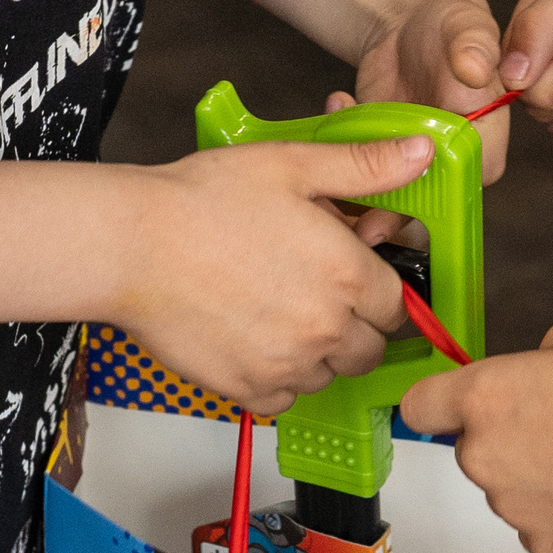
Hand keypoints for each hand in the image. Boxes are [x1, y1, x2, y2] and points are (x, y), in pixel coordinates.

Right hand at [119, 135, 435, 412]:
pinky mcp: (246, 389)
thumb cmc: (203, 200)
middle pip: (370, 349)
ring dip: (317, 354)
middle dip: (355, 326)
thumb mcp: (292, 165)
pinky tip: (253, 338)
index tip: (358, 281)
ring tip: (279, 310)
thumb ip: (366, 166)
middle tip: (316, 294)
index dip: (379, 291)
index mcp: (346, 274)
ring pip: (328, 376)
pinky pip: (284, 399)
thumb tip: (421, 154)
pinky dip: (277, 378)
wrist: (132, 244)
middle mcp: (324, 328)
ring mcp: (286, 365)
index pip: (398, 306)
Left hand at [322, 0, 509, 180]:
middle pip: (418, 201)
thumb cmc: (452, 27)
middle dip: (383, 190)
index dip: (431, 182)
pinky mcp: (381, 155)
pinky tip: (340, 103)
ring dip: (353, 164)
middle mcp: (448, 162)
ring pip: (382, 193)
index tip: (401, 154)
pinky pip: (355, 167)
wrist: (415, 23)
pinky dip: (339, 142)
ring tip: (343, 113)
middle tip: (357, 161)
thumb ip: (476, 48)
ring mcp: (411, 162)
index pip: (463, 185)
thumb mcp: (469, 28)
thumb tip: (476, 69)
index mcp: (484, 146)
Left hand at [402, 318, 552, 552]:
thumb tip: (537, 380)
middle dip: (507, 440)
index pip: (420, 407)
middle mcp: (482, 458)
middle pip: (475, 451)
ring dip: (537, 478)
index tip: (458, 406)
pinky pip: (542, 526)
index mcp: (481, 398)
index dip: (439, 405)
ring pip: (511, 490)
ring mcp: (511, 509)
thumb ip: (536, 361)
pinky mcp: (544, 546)